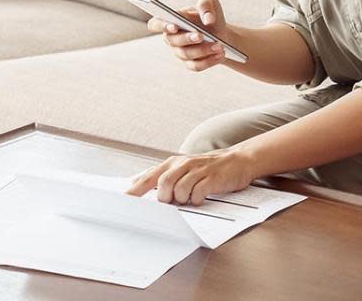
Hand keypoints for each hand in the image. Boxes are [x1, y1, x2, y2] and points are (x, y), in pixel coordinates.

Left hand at [125, 147, 256, 204]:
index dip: (136, 190)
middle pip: (164, 183)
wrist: (237, 160)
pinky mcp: (212, 178)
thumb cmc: (207, 168)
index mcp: (173, 163)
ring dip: (183, 199)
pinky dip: (197, 199)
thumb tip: (139, 186)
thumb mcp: (184, 169)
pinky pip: (198, 193)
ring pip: (180, 189)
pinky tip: (201, 196)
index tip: (124, 201)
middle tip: (173, 200)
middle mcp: (184, 164)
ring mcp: (199, 170)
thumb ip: (164, 177)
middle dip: (166, 197)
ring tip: (191, 196)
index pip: (149, 176)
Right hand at [146, 0, 229, 71]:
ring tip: (219, 45)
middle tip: (201, 35)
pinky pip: (196, 66)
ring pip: (186, 54)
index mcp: (171, 20)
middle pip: (172, 41)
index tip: (174, 26)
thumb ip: (206, 3)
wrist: (221, 31)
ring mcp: (180, 52)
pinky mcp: (190, 63)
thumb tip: (208, 19)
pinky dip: (209, 60)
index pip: (155, 24)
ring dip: (203, 50)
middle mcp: (172, 38)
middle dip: (187, 38)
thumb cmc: (209, 14)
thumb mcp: (210, 2)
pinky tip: (221, 54)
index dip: (162, 26)